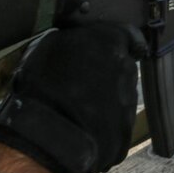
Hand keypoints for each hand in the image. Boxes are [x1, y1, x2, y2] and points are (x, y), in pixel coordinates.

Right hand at [0, 24, 144, 172]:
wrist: (50, 137)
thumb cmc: (44, 85)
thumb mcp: (51, 45)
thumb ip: (77, 38)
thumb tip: (84, 39)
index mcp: (111, 43)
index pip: (127, 35)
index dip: (117, 43)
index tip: (110, 48)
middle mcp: (127, 70)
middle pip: (123, 67)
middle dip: (108, 72)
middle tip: (82, 82)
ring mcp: (129, 103)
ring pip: (121, 95)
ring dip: (106, 98)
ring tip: (79, 108)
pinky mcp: (126, 131)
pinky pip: (116, 122)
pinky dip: (104, 123)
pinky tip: (83, 127)